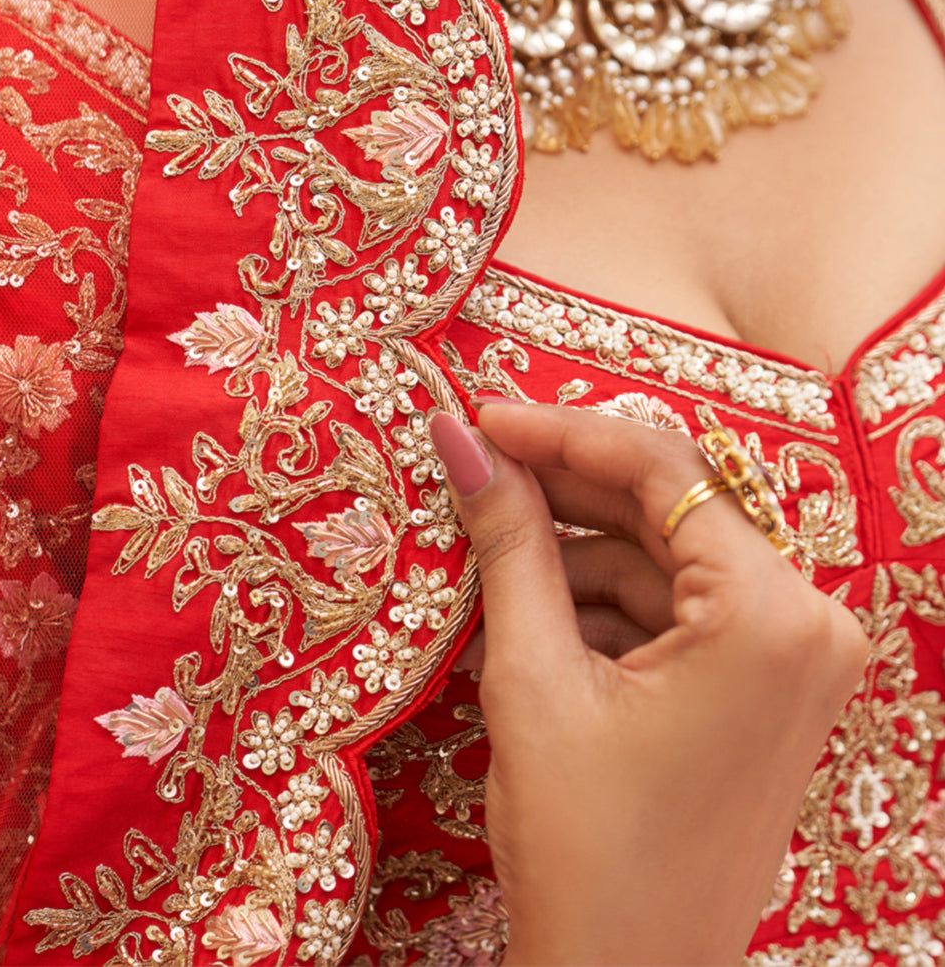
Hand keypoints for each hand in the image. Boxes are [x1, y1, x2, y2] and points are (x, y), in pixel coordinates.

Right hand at [430, 401, 867, 966]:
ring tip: (486, 552)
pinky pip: (679, 610)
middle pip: (669, 511)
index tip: (482, 416)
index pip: (662, 472)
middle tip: (475, 466)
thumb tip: (461, 440)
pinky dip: (606, 603)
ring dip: (576, 553)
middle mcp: (807, 623)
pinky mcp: (767, 688)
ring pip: (667, 560)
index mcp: (770, 615)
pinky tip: (531, 611)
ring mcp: (794, 659)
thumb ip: (508, 543)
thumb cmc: (587, 851)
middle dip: (564, 491)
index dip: (561, 433)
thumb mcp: (534, 681)